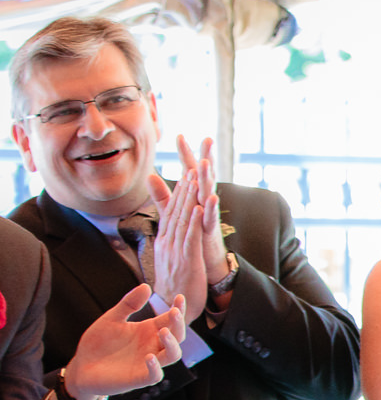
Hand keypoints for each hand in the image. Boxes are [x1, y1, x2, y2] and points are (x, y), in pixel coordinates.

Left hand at [62, 285, 185, 399]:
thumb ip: (129, 304)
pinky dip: (155, 367)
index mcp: (149, 331)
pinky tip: (149, 357)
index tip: (179, 297)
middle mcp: (153, 346)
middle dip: (179, 324)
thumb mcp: (112, 319)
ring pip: (172, 355)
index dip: (179, 309)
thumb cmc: (98, 344)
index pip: (171, 319)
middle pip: (177, 336)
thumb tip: (146, 286)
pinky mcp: (139, 378)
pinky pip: (154, 375)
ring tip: (163, 332)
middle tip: (174, 312)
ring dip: (172, 344)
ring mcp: (148, 363)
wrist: (81, 367)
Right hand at [146, 154, 215, 314]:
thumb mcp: (170, 259)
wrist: (170, 308)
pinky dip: (192, 221)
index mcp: (164, 242)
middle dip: (183, 187)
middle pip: (175, 210)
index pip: (170, 213)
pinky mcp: (186, 260)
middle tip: (191, 164)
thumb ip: (171, 242)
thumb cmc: (173, 284)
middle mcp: (167, 242)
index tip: (185, 174)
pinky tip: (197, 207)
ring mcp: (175, 250)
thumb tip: (168, 230)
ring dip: (187, 197)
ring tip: (194, 177)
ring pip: (181, 219)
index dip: (178, 192)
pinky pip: (189, 237)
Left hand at [177, 136, 231, 285]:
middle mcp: (203, 203)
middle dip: (205, 158)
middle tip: (208, 139)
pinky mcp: (210, 231)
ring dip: (207, 178)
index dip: (185, 154)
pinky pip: (210, 217)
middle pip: (204, 176)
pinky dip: (210, 207)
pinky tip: (210, 196)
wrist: (204, 264)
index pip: (189, 172)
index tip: (179, 135)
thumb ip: (163, 195)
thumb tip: (150, 175)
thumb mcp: (175, 213)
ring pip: (208, 193)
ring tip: (205, 162)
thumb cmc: (193, 237)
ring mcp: (208, 216)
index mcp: (194, 197)